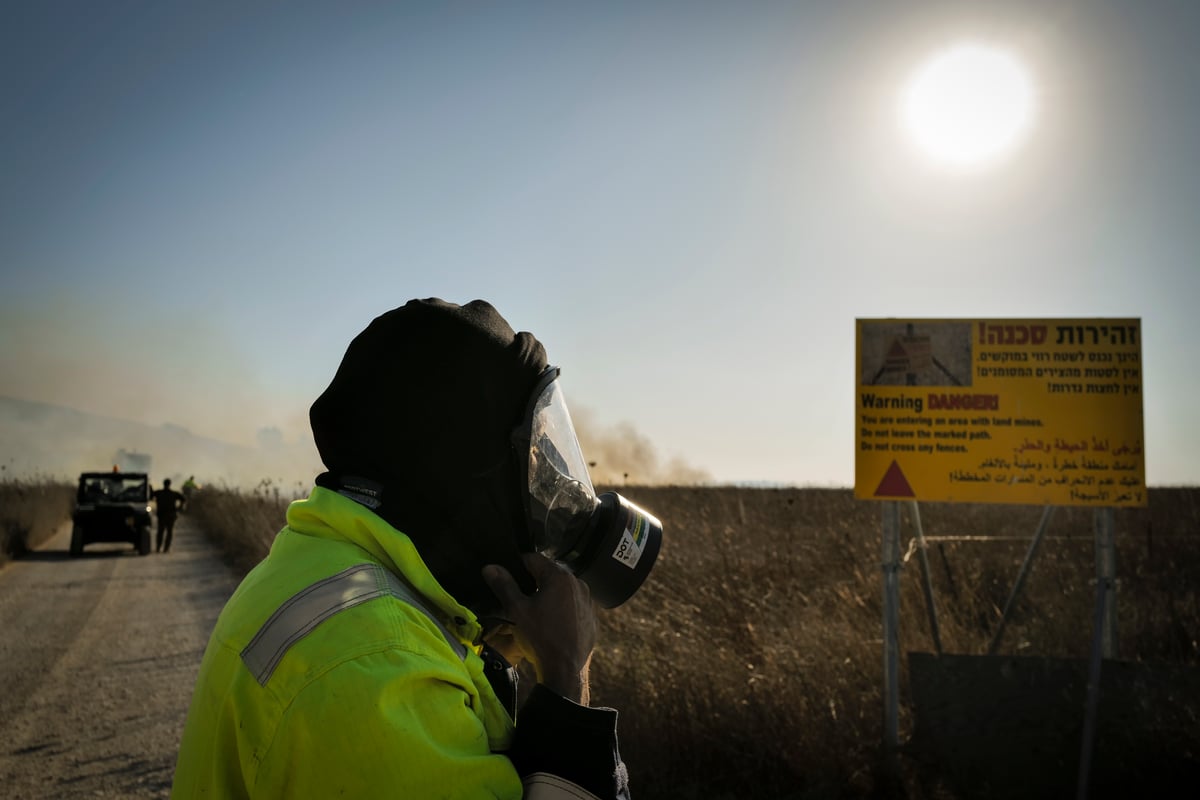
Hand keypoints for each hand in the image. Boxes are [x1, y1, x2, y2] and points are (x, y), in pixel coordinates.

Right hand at [482, 553, 596, 703]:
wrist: (566, 670)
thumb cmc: (540, 637)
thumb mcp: (517, 610)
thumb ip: (504, 585)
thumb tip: (490, 567)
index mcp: (559, 576)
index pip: (533, 559)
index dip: (517, 566)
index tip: (507, 579)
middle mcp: (578, 583)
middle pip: (549, 573)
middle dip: (533, 582)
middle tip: (519, 599)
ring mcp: (588, 600)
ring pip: (562, 589)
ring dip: (548, 595)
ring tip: (535, 614)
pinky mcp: (592, 616)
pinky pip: (573, 605)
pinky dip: (562, 609)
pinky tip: (552, 625)